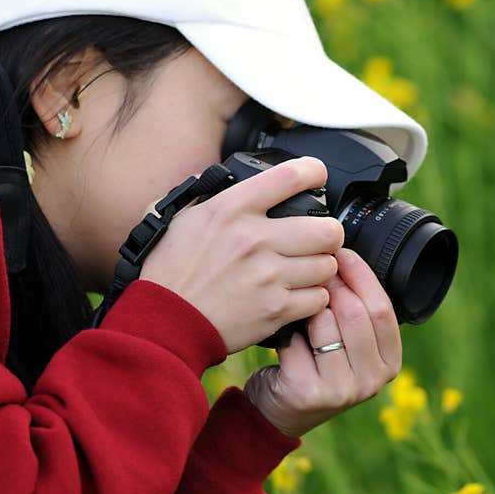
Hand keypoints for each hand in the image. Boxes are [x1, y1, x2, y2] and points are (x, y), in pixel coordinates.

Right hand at [139, 157, 344, 353]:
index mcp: (231, 210)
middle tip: (322, 238)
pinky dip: (314, 298)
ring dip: (322, 267)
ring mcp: (268, 276)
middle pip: (327, 228)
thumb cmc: (171, 272)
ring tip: (308, 269)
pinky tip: (299, 295)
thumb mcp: (182, 219)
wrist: (164, 322)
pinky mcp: (275, 309)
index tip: (317, 174)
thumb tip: (230, 179)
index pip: (289, 176)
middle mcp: (254, 239)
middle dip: (330, 233)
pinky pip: (319, 298)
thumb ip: (211, 197)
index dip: (313, 171)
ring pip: (328, 265)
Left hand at [243, 248, 402, 437]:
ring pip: (325, 323)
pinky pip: (297, 341)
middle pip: (357, 313)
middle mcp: (373, 380)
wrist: (278, 412)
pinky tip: (285, 336)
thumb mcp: (347, 345)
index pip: (383, 308)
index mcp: (390, 362)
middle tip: (314, 271)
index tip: (343, 254)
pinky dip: (287, 331)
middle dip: (333, 284)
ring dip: (309, 308)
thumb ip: (357, 314)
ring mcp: (342, 390)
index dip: (361, 275)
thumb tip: (344, 260)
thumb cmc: (313, 366)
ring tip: (301, 307)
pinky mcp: (309, 392)